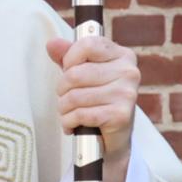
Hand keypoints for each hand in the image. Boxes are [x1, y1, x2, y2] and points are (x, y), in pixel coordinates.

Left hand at [45, 33, 137, 181]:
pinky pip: (81, 114)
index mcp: (122, 55)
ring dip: (64, 108)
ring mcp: (127, 94)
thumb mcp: (82, 73)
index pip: (87, 44)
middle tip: (66, 98)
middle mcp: (129, 72)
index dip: (70, 59)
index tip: (69, 71)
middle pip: (75, 73)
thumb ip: (68, 56)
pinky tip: (72, 124)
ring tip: (68, 113)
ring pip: (75, 96)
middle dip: (62, 89)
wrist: (112, 138)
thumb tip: (52, 44)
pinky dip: (69, 122)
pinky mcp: (121, 115)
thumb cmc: (96, 100)